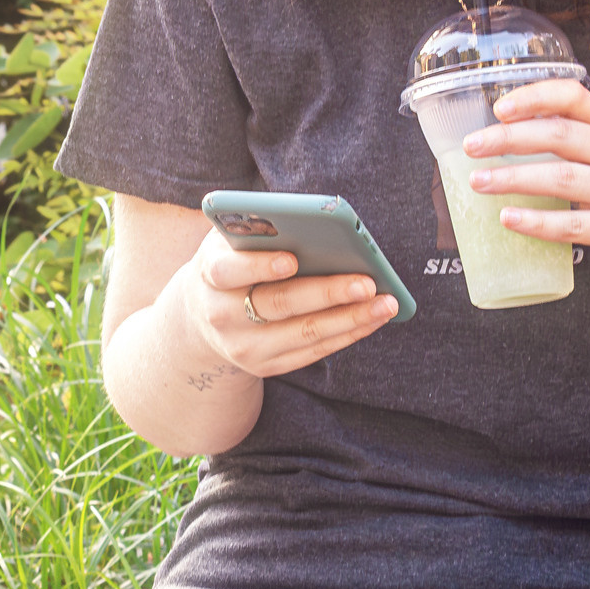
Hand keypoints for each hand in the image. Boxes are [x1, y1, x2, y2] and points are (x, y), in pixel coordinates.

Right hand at [183, 227, 397, 377]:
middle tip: (367, 282)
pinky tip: (373, 318)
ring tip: (386, 303)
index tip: (292, 259)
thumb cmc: (231, 263)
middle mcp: (223, 316)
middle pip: (279, 304)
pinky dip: (348, 334)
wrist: (203, 316)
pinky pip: (314, 352)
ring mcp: (245, 347)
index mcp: (210, 275)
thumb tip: (312, 221)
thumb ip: (258, 229)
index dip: (260, 265)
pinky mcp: (266, 366)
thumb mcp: (229, 242)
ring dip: (351, 319)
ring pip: (304, 333)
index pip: (229, 270)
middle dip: (328, 293)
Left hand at [460, 79, 589, 302]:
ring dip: (515, 179)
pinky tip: (508, 218)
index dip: (535, 97)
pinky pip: (573, 225)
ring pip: (562, 179)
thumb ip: (570, 134)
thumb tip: (503, 127)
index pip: (574, 96)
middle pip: (560, 136)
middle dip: (510, 139)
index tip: (499, 107)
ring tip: (479, 182)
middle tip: (472, 147)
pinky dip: (537, 222)